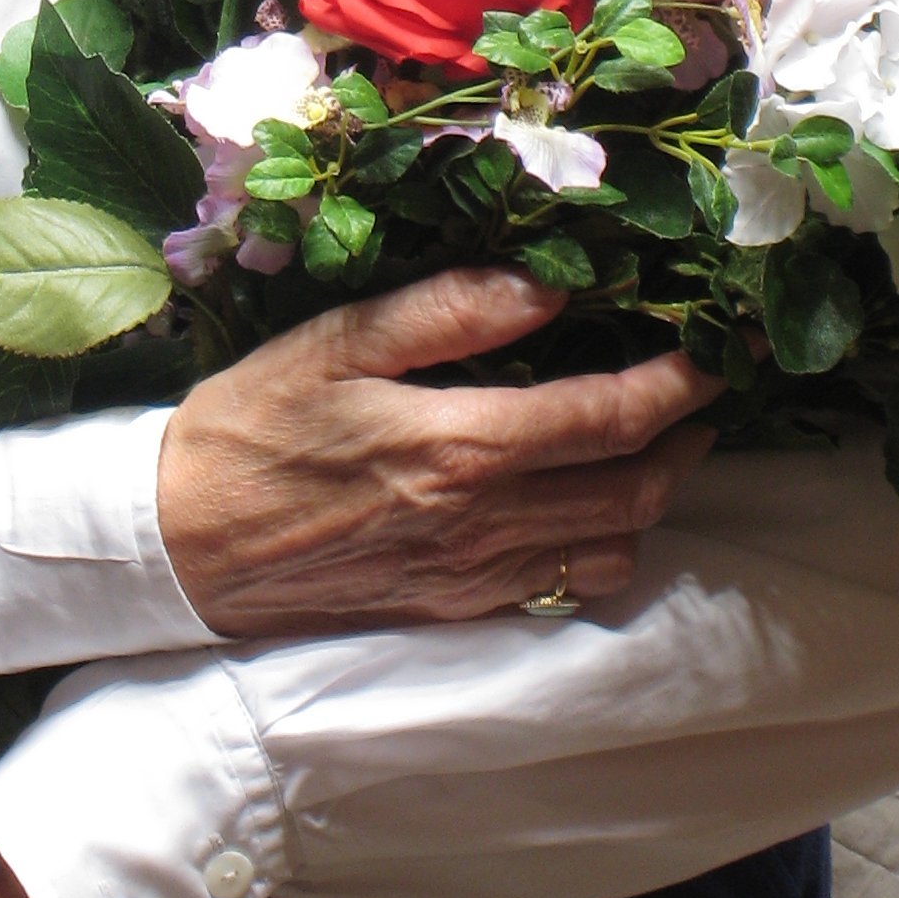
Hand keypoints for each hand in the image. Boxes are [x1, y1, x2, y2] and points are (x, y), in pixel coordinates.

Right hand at [157, 266, 720, 636]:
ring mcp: (471, 578)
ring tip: (657, 443)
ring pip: (609, 549)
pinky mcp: (451, 613)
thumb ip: (450, 310)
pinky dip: (600, 548)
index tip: (720, 346)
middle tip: (706, 391)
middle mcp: (482, 523)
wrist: (179, 546)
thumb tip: (550, 284)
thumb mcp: (338, 340)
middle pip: (632, 490)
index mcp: (461, 446)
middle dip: (688, 438)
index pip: (610, 417)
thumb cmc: (250, 427)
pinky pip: (559, 590)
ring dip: (654, 497)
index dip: (681, 381)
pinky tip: (585, 506)